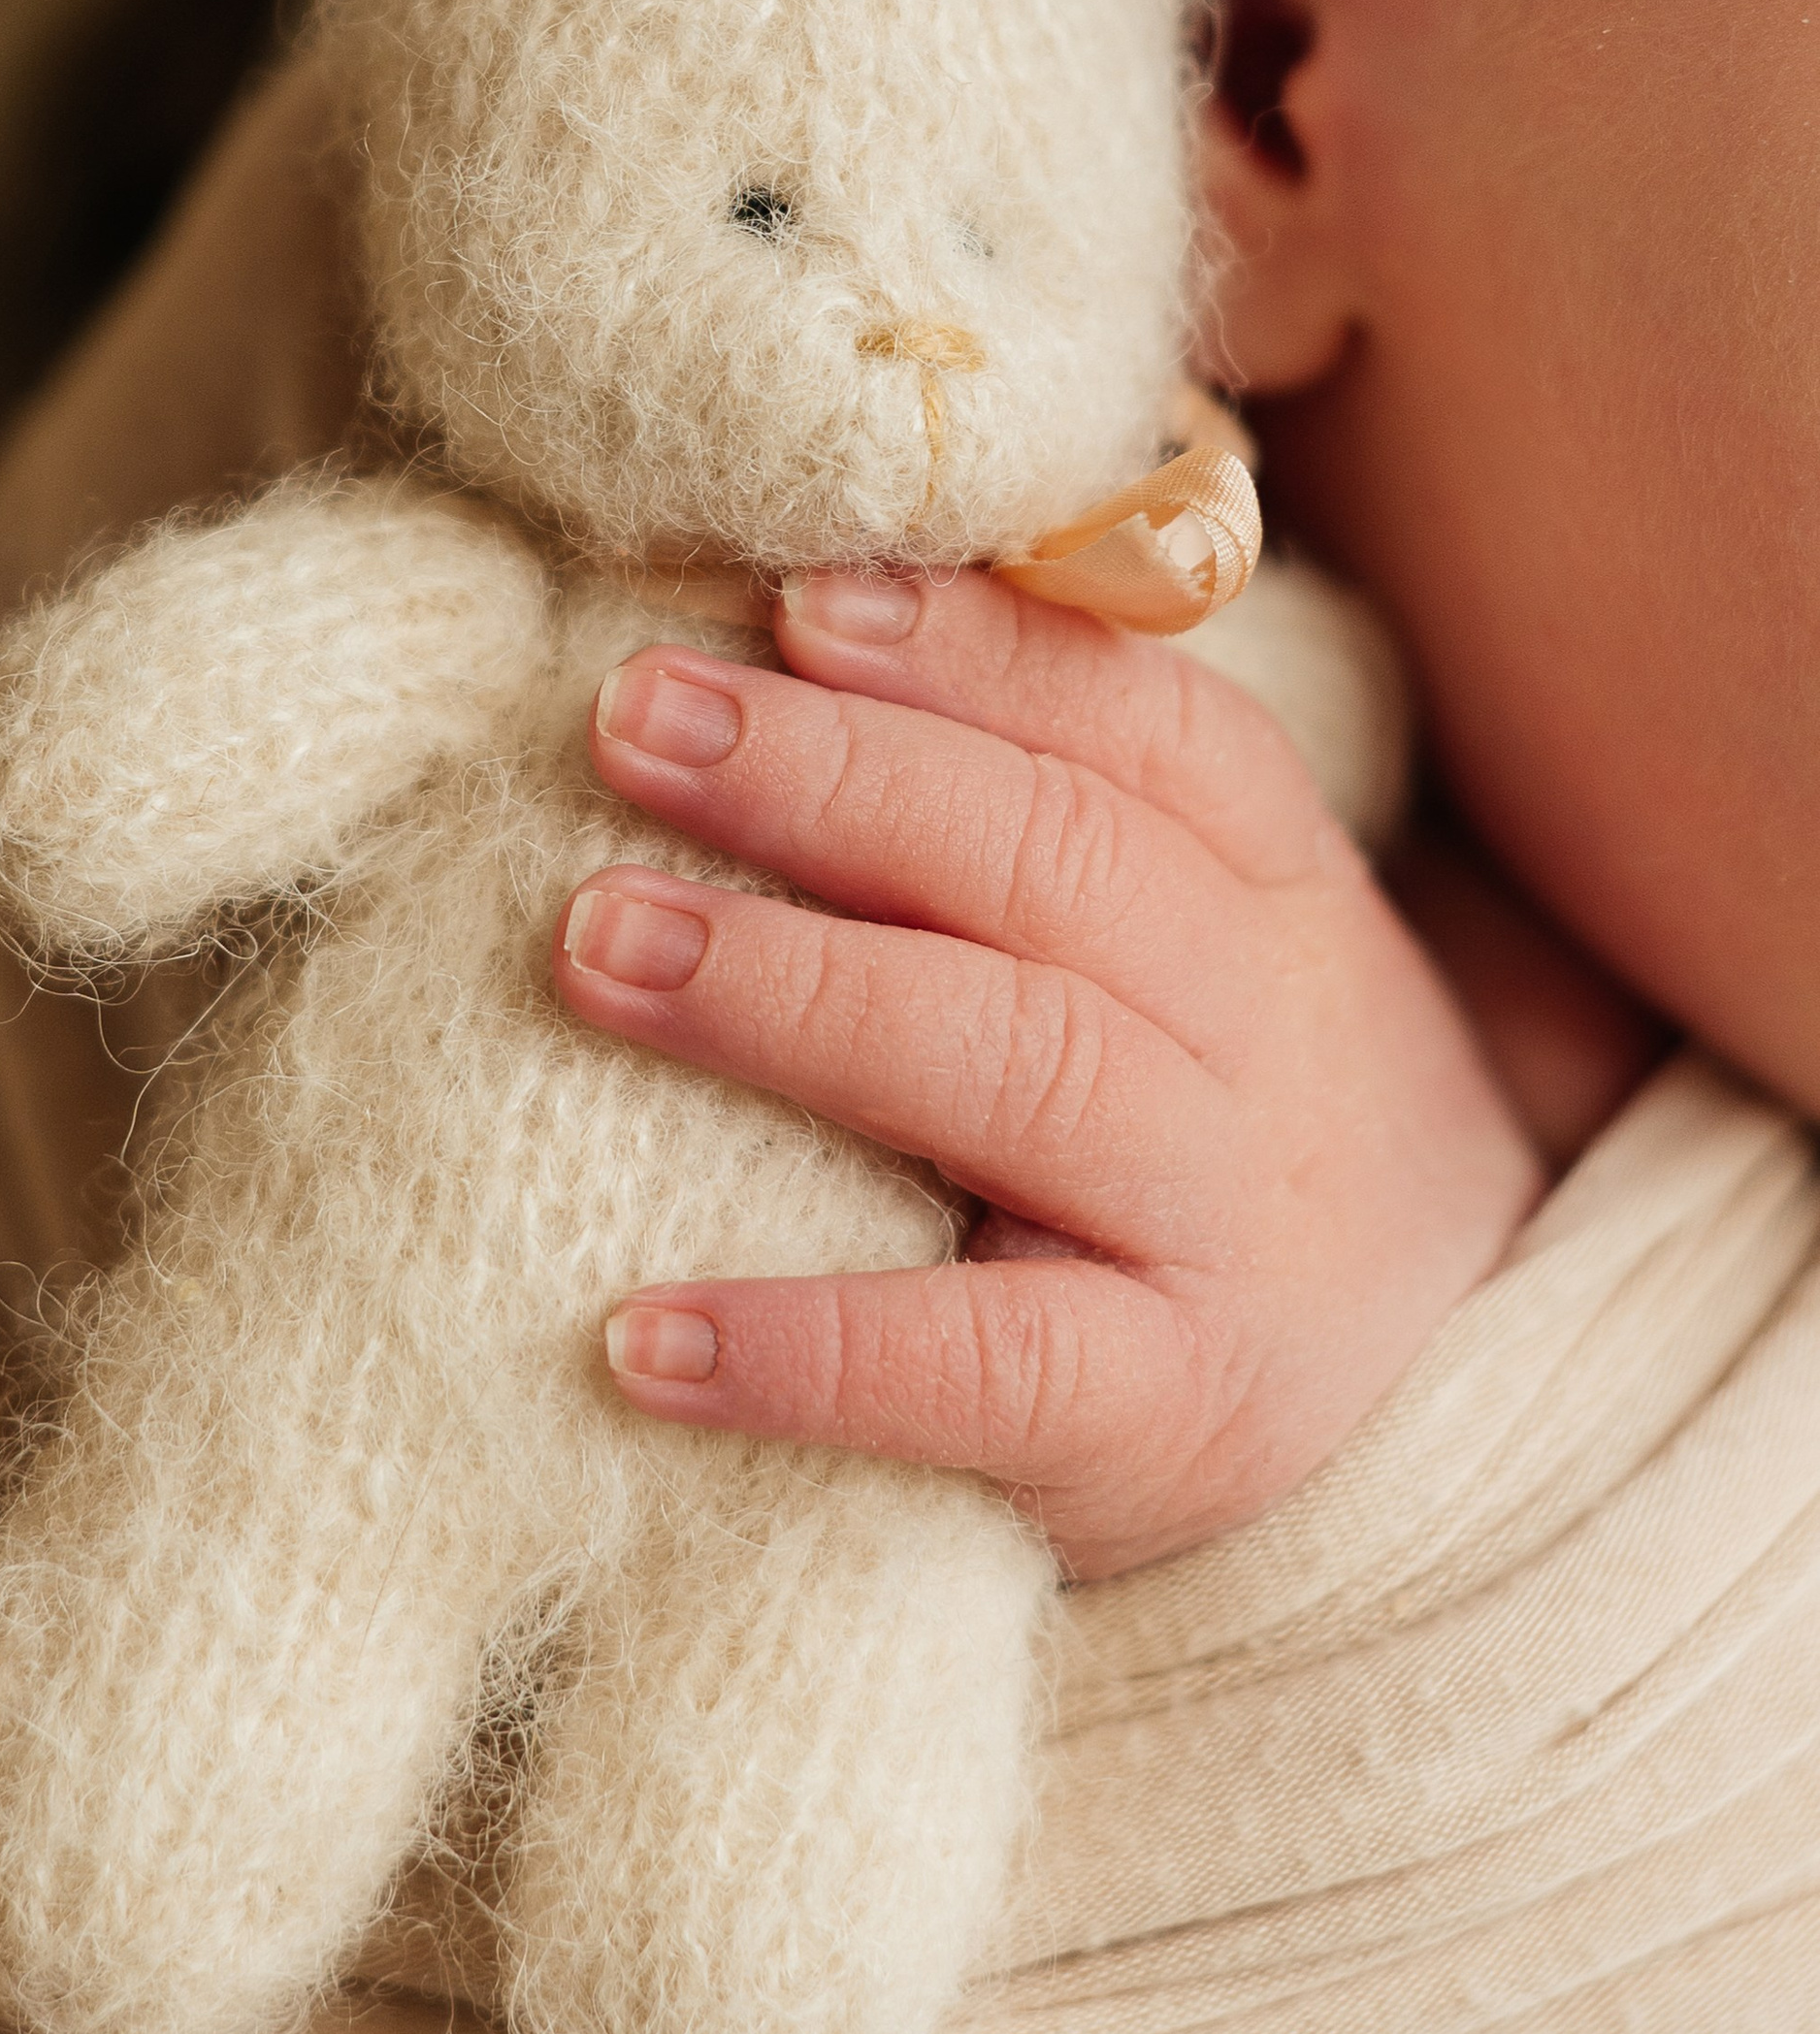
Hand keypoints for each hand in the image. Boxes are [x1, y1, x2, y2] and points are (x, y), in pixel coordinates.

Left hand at [553, 568, 1543, 1577]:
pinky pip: (982, 1368)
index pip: (1153, 737)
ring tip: (595, 941)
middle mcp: (1281, 1046)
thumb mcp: (1202, 968)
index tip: (796, 600)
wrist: (1438, 1433)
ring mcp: (1235, 1236)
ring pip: (1019, 1068)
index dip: (978, 656)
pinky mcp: (1174, 1423)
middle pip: (1062, 866)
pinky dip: (807, 1344)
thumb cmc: (1227, 1151)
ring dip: (789, 990)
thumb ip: (1042, 829)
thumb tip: (771, 652)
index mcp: (1284, 904)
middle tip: (629, 720)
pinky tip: (643, 1334)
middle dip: (833, 777)